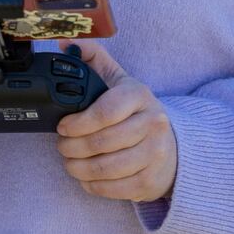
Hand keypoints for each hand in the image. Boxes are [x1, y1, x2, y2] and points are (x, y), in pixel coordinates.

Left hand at [54, 40, 176, 202]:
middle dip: (72, 148)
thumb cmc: (135, 111)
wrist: (170, 144)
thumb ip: (93, 58)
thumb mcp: (119, 80)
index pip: (106, 111)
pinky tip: (86, 178)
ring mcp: (155, 155)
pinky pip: (115, 189)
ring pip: (106, 168)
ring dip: (79, 169)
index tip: (63, 127)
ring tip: (70, 163)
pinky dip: (94, 185)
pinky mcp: (151, 181)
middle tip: (63, 147)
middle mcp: (152, 124)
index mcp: (140, 96)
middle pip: (102, 142)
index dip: (79, 122)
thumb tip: (66, 44)